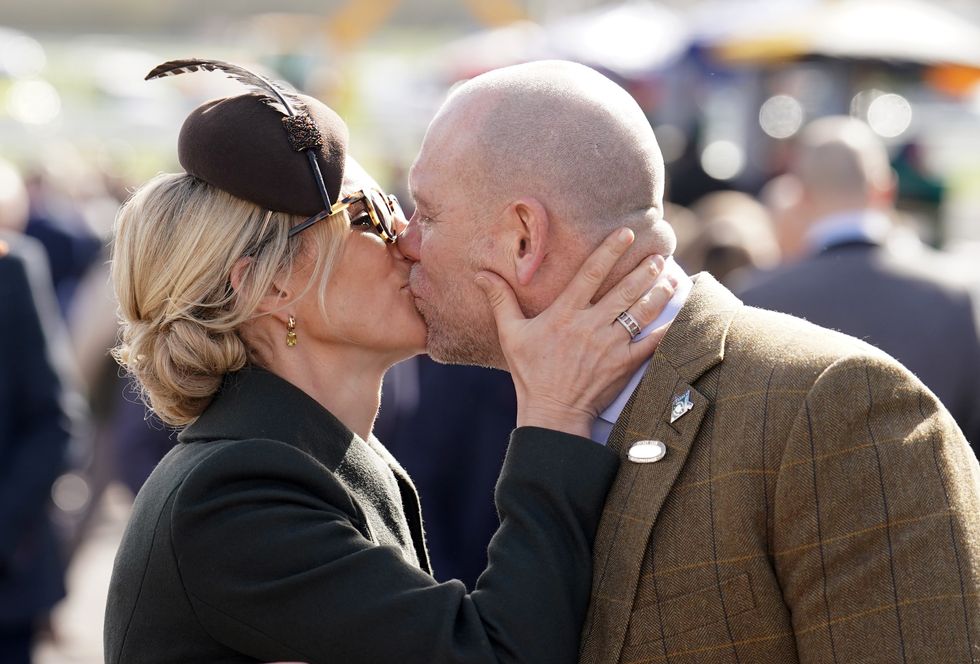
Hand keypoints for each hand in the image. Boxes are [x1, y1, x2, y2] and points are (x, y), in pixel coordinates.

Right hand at [475, 228, 675, 437]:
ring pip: (641, 312)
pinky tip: (681, 315)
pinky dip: (668, 329)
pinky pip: (652, 344)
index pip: (590, 274)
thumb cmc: (530, 373)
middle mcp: (590, 326)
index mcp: (564, 314)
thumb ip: (501, 301)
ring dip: (658, 293)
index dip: (610, 251)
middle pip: (624, 290)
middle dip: (644, 270)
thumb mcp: (511, 335)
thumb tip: (482, 274)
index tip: (626, 234)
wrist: (552, 413)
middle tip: (658, 255)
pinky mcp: (624, 365)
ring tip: (670, 278)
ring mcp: (610, 346)